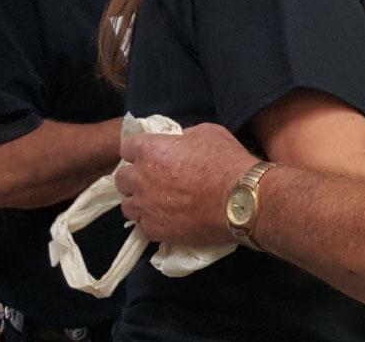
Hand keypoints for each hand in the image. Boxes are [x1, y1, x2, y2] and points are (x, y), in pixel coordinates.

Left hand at [115, 123, 258, 246]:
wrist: (242, 200)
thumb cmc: (228, 162)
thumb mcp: (208, 133)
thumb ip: (183, 137)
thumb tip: (178, 144)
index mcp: (151, 150)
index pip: (127, 147)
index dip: (139, 150)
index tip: (151, 154)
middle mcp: (141, 178)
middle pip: (122, 178)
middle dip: (135, 177)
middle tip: (154, 180)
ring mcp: (146, 206)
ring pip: (128, 205)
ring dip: (140, 202)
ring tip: (158, 203)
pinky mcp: (155, 230)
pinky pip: (141, 226)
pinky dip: (151, 222)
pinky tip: (166, 219)